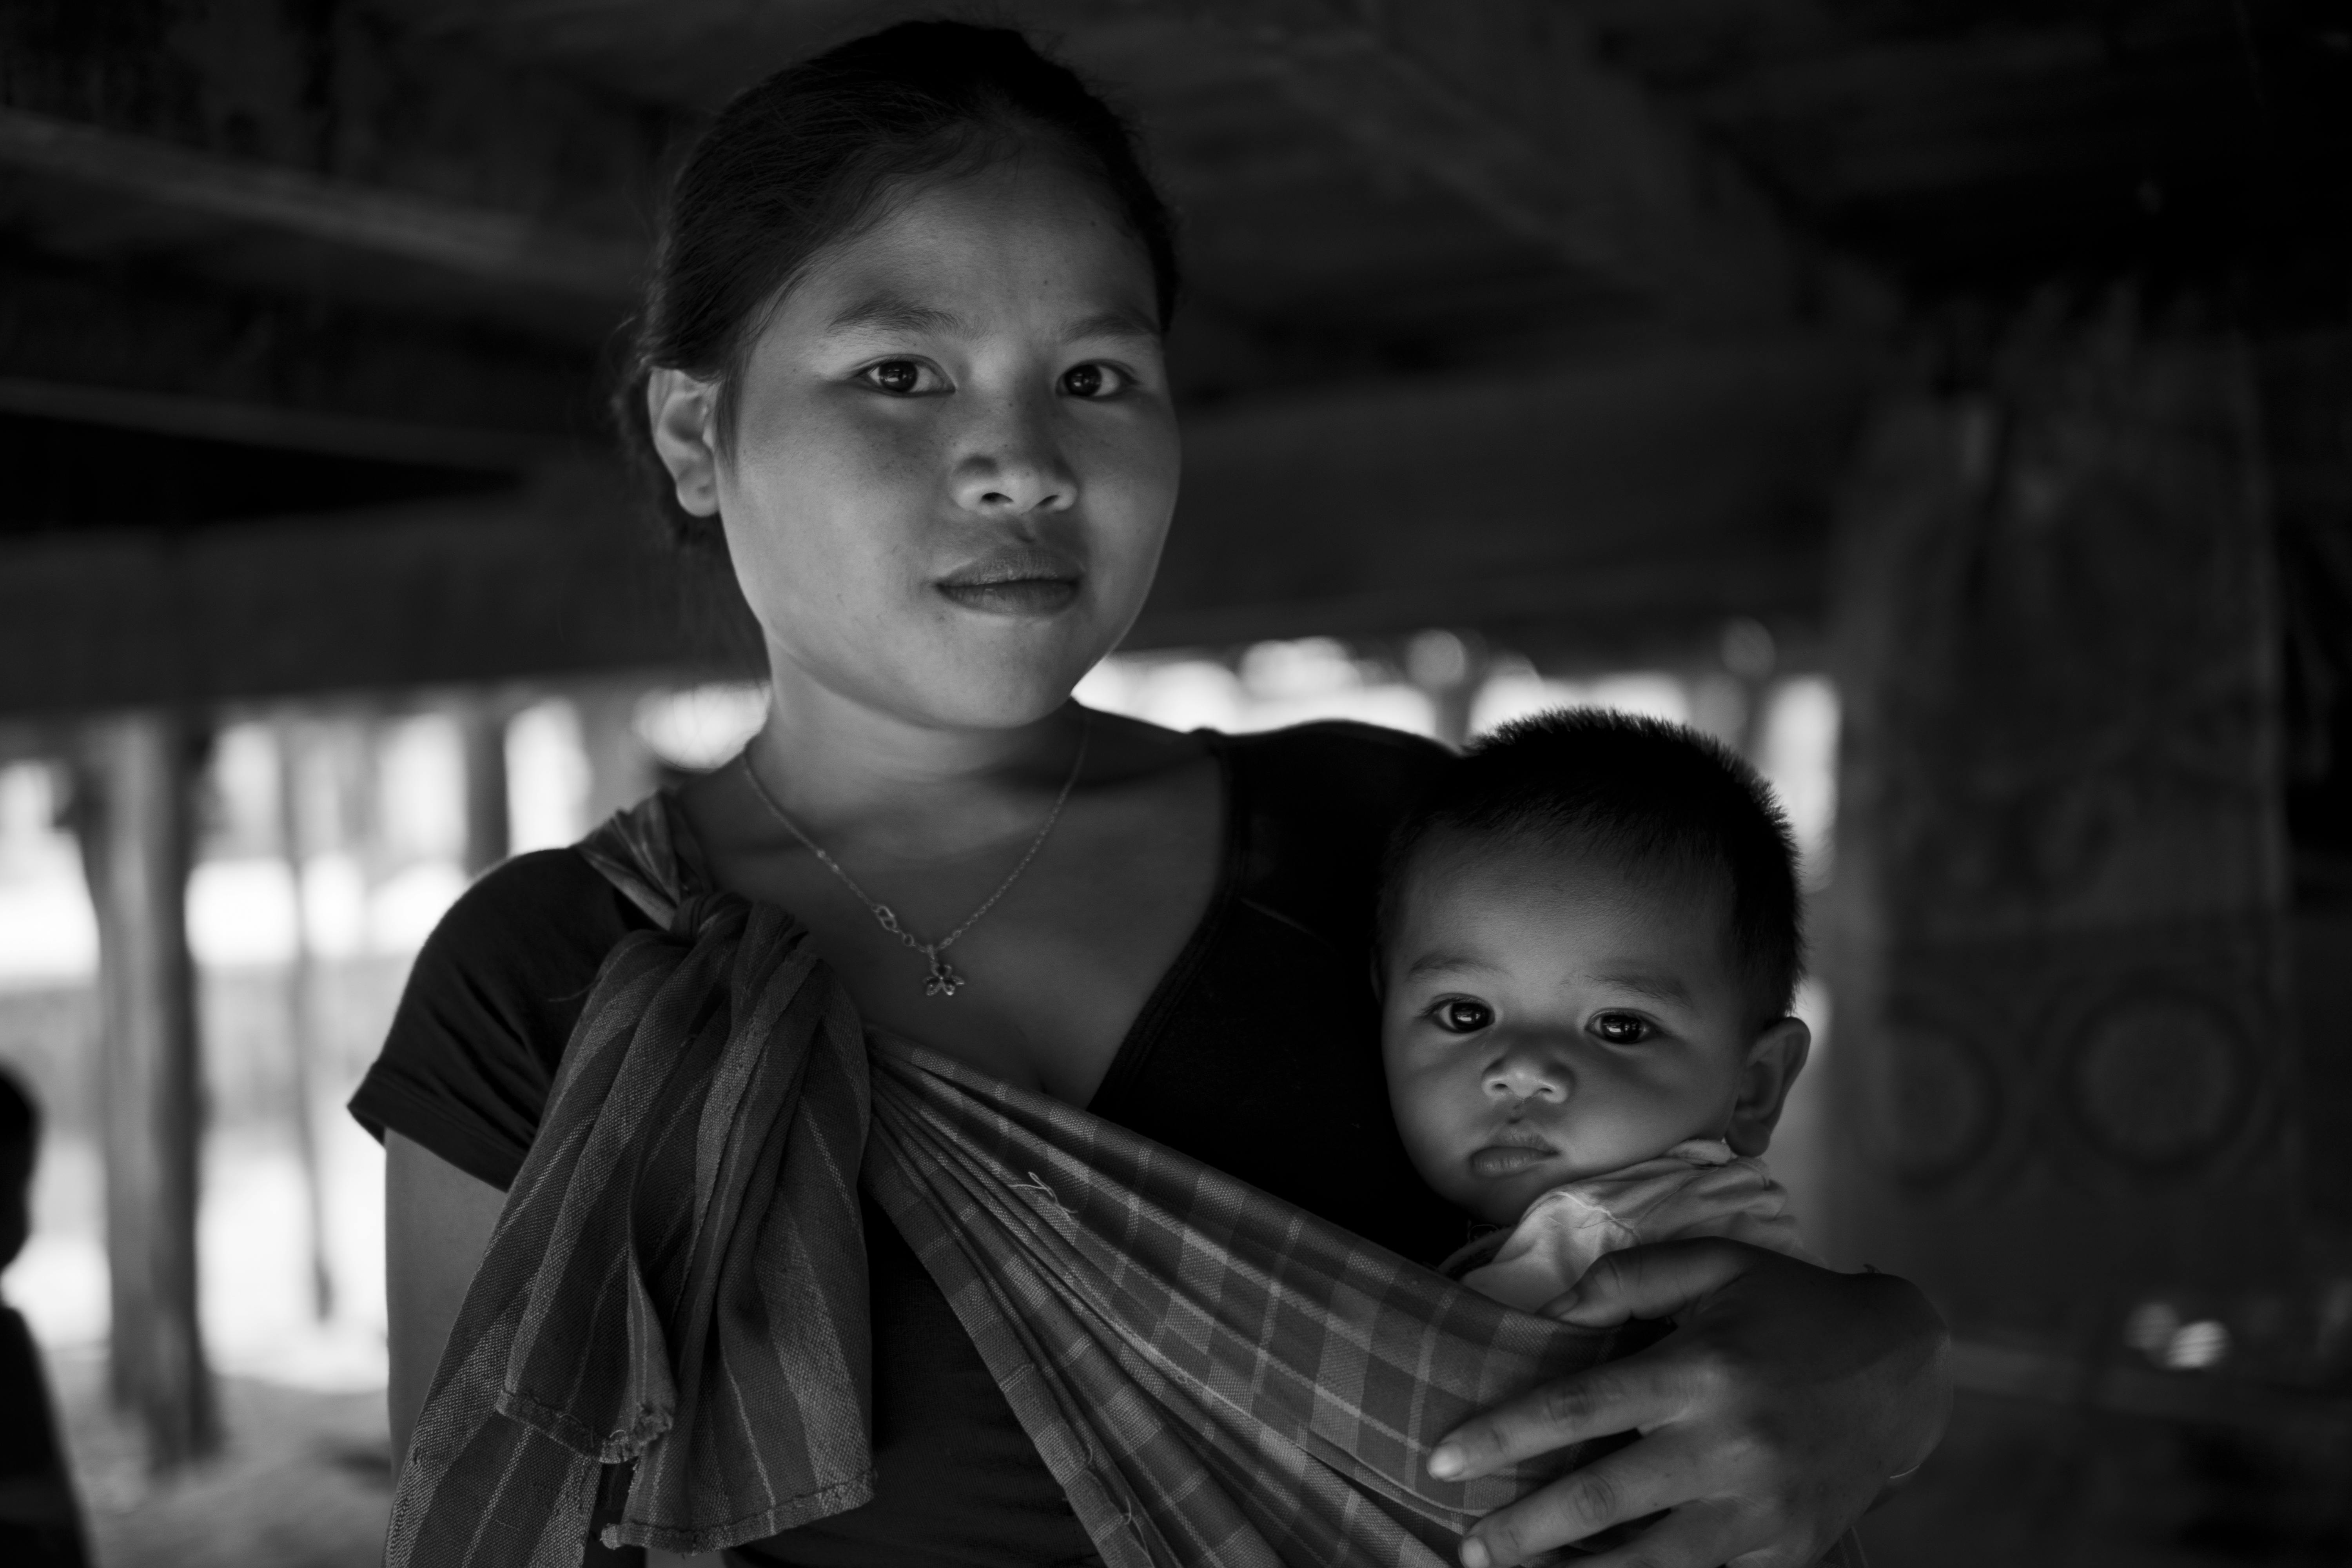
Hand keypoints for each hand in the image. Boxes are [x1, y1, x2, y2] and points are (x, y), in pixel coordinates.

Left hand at [1427, 1241, 1950, 1567]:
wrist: (1904, 1370)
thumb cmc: (1790, 1307)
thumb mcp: (1710, 1265)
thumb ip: (1621, 1281)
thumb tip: (1544, 1315)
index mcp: (1699, 1370)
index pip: (1574, 1411)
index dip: (1500, 1439)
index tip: (1443, 1462)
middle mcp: (1729, 1445)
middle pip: (1600, 1501)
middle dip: (1523, 1533)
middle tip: (1465, 1549)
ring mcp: (1763, 1508)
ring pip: (1651, 1565)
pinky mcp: (1790, 1548)